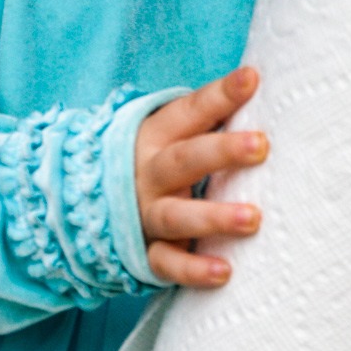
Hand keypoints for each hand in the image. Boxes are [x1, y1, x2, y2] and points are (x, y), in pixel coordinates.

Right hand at [134, 67, 267, 287]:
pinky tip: (224, 272)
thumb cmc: (158, 162)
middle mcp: (148, 173)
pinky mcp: (144, 253)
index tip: (252, 79)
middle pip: (184, 159)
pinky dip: (192, 269)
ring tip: (252, 218)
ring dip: (213, 216)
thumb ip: (210, 117)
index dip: (220, 96)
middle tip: (261, 145)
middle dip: (221, 151)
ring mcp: (144, 214)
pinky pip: (167, 263)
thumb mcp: (171, 135)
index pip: (189, 112)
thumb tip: (261, 80)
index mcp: (156, 136)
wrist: (89, 206)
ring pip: (175, 215)